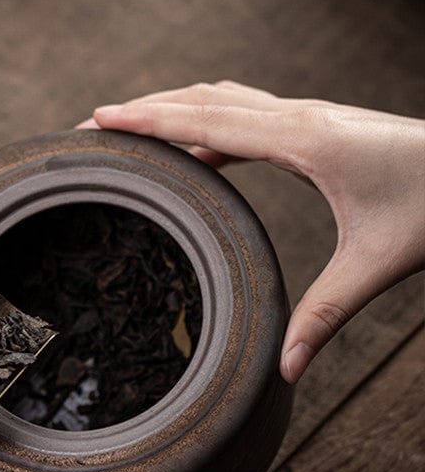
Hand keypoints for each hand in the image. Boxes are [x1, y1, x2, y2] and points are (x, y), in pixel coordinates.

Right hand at [81, 81, 424, 382]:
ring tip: (129, 127)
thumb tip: (285, 373)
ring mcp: (308, 116)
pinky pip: (244, 113)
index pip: (207, 119)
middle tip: (95, 124)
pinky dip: (205, 122)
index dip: (150, 119)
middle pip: (203, 98)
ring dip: (173, 107)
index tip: (100, 118)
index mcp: (304, 140)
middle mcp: (300, 116)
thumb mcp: (376, 264)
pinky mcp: (316, 126)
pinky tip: (194, 145)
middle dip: (144, 109)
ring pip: (223, 98)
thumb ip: (325, 317)